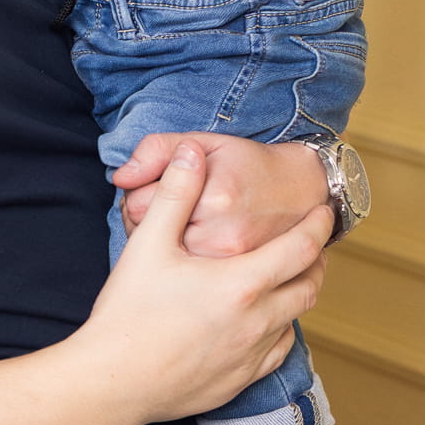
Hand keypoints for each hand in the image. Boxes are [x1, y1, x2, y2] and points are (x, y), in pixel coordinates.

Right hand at [79, 141, 329, 424]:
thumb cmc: (127, 314)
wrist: (112, 384)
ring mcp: (251, 356)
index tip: (325, 212)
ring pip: (295, 320)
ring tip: (288, 278)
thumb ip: (175, 194)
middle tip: (311, 244)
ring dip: (298, 295)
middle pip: (309, 286)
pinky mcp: (239, 382)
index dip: (319, 226)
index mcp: (242, 283)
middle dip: (316, 261)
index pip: (302, 248)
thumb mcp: (148, 244)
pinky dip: (279, 330)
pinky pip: (276, 352)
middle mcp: (258, 321)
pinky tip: (264, 322)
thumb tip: (192, 152)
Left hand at [114, 133, 330, 257]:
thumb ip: (157, 151)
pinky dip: (186, 264)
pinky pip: (187, 276)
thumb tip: (122, 176)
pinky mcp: (237, 281)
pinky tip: (196, 249)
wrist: (302, 192)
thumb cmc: (248, 165)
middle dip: (150, 222)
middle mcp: (220, 236)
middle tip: (171, 209)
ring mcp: (230, 265)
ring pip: (164, 261)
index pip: (136, 205)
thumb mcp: (204, 143)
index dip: (139, 195)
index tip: (155, 190)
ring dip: (166, 246)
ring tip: (185, 227)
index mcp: (211, 197)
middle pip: (147, 237)